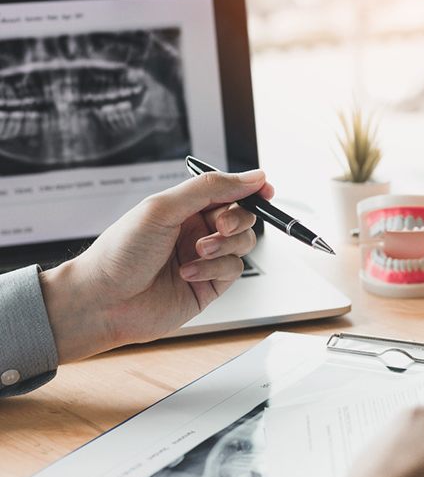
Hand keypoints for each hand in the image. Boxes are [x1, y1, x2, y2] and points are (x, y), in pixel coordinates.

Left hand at [40, 170, 272, 361]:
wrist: (104, 300)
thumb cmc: (121, 251)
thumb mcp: (164, 207)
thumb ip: (210, 188)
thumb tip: (252, 176)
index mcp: (185, 207)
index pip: (228, 191)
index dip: (250, 188)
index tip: (265, 189)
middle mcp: (197, 230)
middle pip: (242, 216)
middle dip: (237, 218)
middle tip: (219, 226)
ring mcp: (205, 258)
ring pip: (243, 243)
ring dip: (225, 245)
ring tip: (198, 251)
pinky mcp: (210, 285)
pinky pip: (233, 269)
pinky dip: (215, 268)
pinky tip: (188, 273)